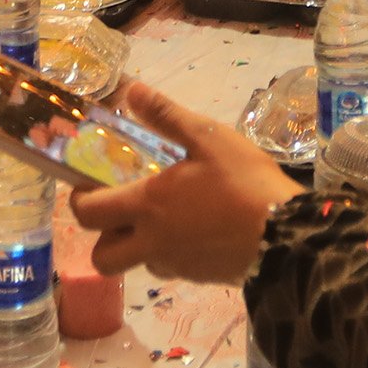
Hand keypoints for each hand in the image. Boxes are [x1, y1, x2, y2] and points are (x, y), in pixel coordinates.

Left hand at [70, 87, 293, 280]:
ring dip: (137, 245)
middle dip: (101, 237)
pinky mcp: (198, 277)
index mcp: (146, 205)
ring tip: (161, 217)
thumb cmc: (245, 183)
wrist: (289, 237)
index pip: (87, 214)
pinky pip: (168, 268)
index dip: (79, 200)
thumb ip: (166, 115)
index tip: (90, 184)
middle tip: (120, 210)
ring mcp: (174, 264)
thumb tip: (129, 90)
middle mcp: (151, 242)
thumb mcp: (208, 137)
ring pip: (136, 263)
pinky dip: (169, 253)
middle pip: (101, 257)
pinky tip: (193, 229)